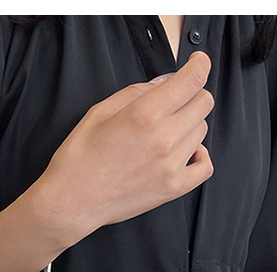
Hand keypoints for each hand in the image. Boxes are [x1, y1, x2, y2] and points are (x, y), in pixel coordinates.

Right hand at [32, 50, 214, 245]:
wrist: (71, 202)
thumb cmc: (79, 160)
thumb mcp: (99, 113)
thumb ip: (135, 93)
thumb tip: (163, 84)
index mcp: (145, 115)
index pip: (193, 80)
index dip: (199, 64)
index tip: (197, 63)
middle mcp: (163, 139)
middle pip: (204, 102)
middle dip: (192, 94)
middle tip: (174, 100)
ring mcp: (171, 166)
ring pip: (202, 130)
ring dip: (189, 125)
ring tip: (164, 132)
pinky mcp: (173, 188)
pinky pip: (205, 166)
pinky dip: (200, 155)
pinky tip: (184, 152)